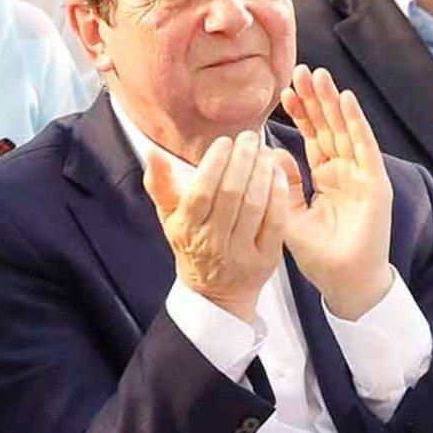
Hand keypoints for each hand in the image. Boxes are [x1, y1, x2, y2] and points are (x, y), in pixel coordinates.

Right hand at [143, 130, 289, 322]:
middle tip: (251, 139)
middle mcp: (213, 242)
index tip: (225, 142)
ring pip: (255, 205)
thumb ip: (160, 186)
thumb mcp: (170, 218)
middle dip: (243, 161)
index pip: (202, 191)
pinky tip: (279, 173)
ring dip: (262, 173)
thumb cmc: (193, 246)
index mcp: (187, 229)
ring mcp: (241, 252)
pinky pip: (276, 222)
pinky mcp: (266, 259)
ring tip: (265, 151)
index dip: (215, 164)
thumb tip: (153, 153)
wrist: (216, 293)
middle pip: (231, 194)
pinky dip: (279, 195)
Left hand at [276, 65, 394, 319]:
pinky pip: (364, 147)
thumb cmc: (320, 255)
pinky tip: (346, 100)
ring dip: (333, 102)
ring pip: (345, 131)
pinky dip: (356, 123)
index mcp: (327, 178)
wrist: (345, 282)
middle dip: (316, 99)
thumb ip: (282, 185)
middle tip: (301, 69)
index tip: (283, 92)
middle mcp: (346, 172)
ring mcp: (362, 177)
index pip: (313, 138)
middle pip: (329, 127)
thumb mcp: (289, 216)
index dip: (300, 115)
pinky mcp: (375, 184)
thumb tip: (272, 153)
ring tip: (320, 75)